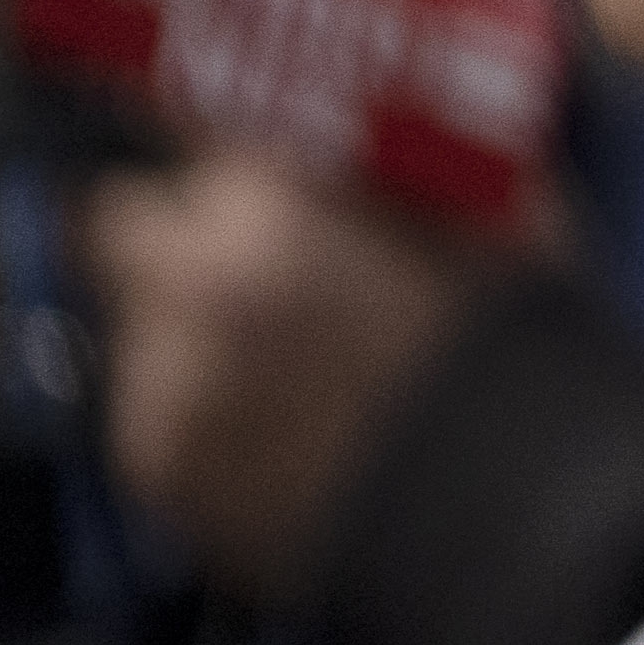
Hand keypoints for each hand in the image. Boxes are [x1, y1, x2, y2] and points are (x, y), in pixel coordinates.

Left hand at [86, 150, 480, 599]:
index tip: (268, 166)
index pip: (201, 134)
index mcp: (272, 216)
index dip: (243, 151)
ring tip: (291, 359)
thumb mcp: (496, 219)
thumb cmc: (522, 362)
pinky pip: (159, 407)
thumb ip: (414, 167)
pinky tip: (288, 424)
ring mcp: (166, 387)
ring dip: (196, 324)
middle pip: (122, 217)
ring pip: (141, 320)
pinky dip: (207, 408)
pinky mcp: (159, 470)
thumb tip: (386, 132)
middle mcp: (191, 294)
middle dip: (181, 228)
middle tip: (253, 253)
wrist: (522, 512)